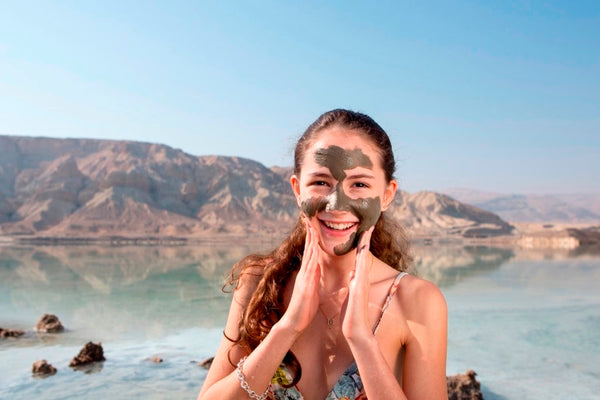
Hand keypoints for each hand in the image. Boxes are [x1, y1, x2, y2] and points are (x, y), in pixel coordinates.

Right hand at [278, 217, 320, 333]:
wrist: (294, 322)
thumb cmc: (304, 309)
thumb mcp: (313, 290)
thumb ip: (315, 278)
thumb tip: (318, 268)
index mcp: (308, 274)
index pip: (311, 252)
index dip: (313, 239)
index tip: (314, 225)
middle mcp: (305, 273)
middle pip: (308, 249)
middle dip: (310, 234)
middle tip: (310, 218)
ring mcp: (304, 278)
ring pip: (308, 255)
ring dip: (310, 241)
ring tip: (312, 227)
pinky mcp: (305, 285)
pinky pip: (309, 268)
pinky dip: (311, 257)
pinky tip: (313, 249)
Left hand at [342, 227, 374, 341]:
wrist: (356, 328)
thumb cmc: (352, 313)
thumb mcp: (351, 293)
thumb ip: (353, 282)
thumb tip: (353, 272)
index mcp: (358, 279)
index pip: (360, 258)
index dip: (362, 245)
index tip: (363, 232)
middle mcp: (362, 278)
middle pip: (365, 254)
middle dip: (367, 240)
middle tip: (369, 224)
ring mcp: (362, 281)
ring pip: (365, 259)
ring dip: (366, 244)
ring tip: (368, 230)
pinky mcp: (359, 286)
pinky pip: (361, 269)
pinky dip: (362, 258)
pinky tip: (362, 248)